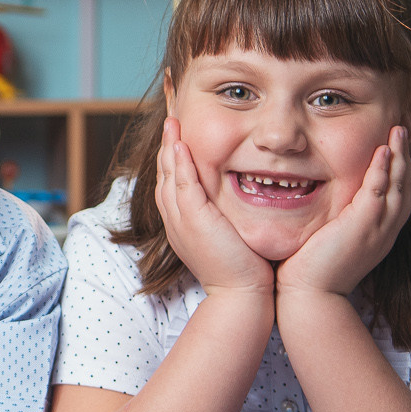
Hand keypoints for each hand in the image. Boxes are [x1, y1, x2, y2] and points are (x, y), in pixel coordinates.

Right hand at [155, 118, 271, 296]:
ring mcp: (180, 219)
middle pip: (164, 171)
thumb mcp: (232, 235)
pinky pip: (181, 184)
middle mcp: (175, 218)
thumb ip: (229, 214)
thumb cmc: (244, 269)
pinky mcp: (193, 219)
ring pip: (168, 174)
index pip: (173, 179)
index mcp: (182, 220)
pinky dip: (179, 162)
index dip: (174, 154)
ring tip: (172, 119)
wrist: (242, 295)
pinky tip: (181, 143)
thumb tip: (246, 195)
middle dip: (167, 142)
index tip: (180, 131)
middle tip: (170, 116)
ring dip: (169, 144)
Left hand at [277, 126, 410, 299]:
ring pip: (398, 185)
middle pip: (405, 183)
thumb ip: (336, 216)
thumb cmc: (312, 268)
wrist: (310, 296)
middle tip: (408, 126)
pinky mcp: (363, 228)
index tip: (398, 141)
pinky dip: (382, 171)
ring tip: (400, 129)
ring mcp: (378, 228)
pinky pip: (379, 193)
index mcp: (379, 230)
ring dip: (400, 155)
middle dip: (407, 154)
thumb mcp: (331, 236)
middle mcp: (385, 228)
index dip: (400, 164)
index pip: (397, 190)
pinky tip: (382, 151)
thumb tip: (321, 194)